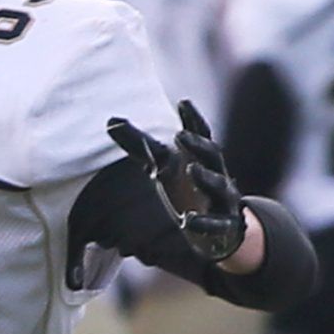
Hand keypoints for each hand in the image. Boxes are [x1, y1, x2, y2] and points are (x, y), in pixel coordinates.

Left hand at [107, 99, 248, 264]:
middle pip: (213, 155)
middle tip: (180, 135)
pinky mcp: (222, 227)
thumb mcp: (162, 168)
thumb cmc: (186, 192)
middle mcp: (217, 175)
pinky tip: (187, 221)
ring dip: (206, 177)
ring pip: (219, 186)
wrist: (216, 231)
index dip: (193, 119)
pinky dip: (203, 222)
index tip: (183, 102)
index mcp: (202, 159)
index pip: (202, 134)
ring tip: (190, 169)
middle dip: (198, 145)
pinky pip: (216, 224)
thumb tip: (111, 121)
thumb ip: (140, 147)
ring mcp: (222, 201)